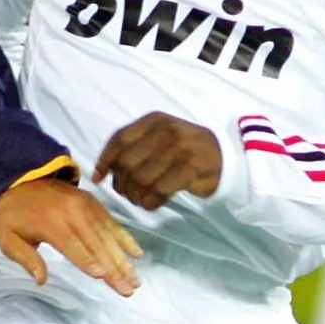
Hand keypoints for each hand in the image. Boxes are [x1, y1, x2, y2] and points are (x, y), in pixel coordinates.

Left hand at [0, 174, 141, 295]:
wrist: (20, 179)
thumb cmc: (13, 214)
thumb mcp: (6, 237)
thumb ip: (25, 258)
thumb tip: (41, 280)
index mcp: (50, 223)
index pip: (72, 246)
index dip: (87, 261)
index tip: (102, 275)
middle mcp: (72, 213)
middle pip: (96, 245)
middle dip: (114, 269)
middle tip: (128, 289)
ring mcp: (85, 206)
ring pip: (108, 236)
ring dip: (123, 259)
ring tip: (135, 279)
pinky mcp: (92, 203)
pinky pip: (111, 223)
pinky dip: (125, 238)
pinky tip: (137, 253)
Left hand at [93, 112, 221, 211]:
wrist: (226, 156)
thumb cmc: (186, 149)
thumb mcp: (161, 137)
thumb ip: (135, 146)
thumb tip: (101, 171)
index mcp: (154, 120)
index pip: (120, 139)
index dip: (105, 160)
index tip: (98, 178)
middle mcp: (165, 130)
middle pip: (127, 162)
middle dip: (122, 183)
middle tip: (127, 193)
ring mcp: (179, 149)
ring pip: (141, 179)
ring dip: (136, 195)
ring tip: (140, 199)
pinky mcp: (190, 168)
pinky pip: (159, 190)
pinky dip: (150, 202)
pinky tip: (152, 203)